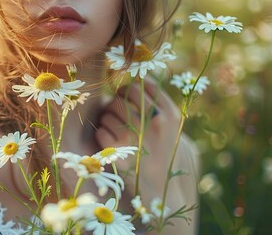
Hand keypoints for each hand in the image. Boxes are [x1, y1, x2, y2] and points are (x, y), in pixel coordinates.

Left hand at [95, 77, 198, 234]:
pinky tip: (111, 143)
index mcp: (169, 114)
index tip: (128, 96)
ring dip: (107, 119)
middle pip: (122, 94)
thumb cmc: (162, 152)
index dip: (130, 88)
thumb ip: (156, 104)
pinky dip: (102, 135)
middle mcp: (154, 122)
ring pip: (108, 111)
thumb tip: (129, 82)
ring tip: (116, 131)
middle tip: (117, 112)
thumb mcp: (171, 127)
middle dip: (116, 101)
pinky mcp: (118, 151)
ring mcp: (135, 136)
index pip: (142, 84)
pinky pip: (100, 130)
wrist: (160, 187)